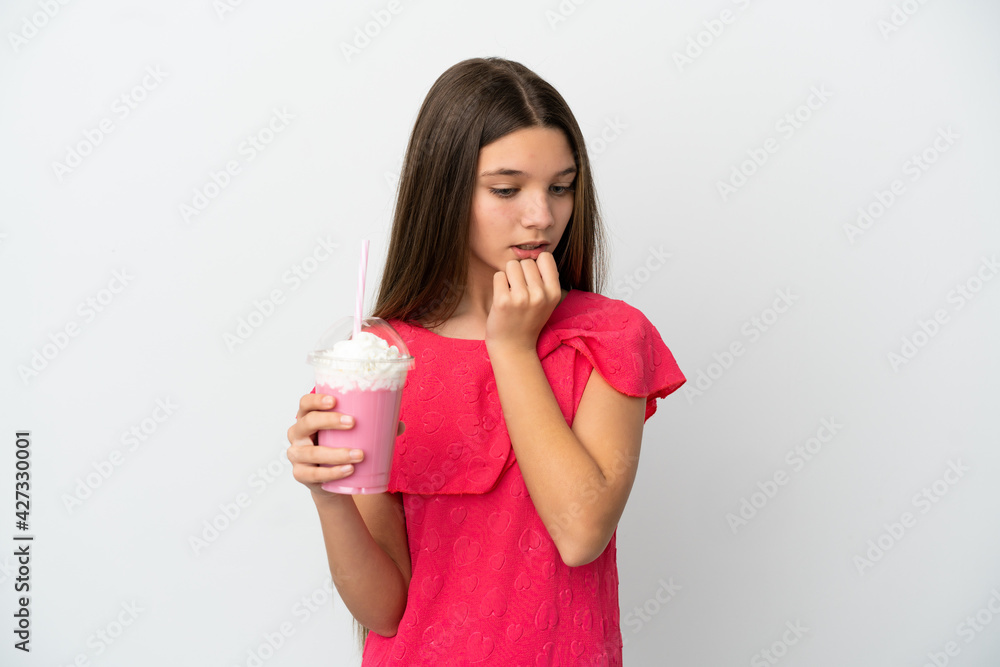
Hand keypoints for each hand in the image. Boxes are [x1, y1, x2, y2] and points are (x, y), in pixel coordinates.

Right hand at [286, 392, 404, 499]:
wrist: (330, 478)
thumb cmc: (339, 445)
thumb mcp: (350, 433)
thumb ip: (373, 426)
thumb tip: (399, 424)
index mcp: (307, 417)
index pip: (305, 403)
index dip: (316, 400)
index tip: (334, 400)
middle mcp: (296, 433)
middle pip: (307, 423)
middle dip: (329, 421)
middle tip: (353, 423)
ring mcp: (296, 454)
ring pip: (312, 452)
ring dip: (337, 453)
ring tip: (359, 455)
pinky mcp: (300, 474)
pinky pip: (313, 474)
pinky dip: (332, 472)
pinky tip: (348, 470)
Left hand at [485, 252, 561, 353]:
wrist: (514, 346)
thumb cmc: (528, 319)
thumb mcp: (547, 301)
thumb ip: (546, 278)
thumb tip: (538, 250)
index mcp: (554, 292)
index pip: (545, 257)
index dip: (536, 265)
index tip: (532, 279)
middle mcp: (540, 294)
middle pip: (526, 261)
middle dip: (520, 272)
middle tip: (520, 291)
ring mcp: (522, 298)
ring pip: (511, 265)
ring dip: (508, 276)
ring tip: (511, 293)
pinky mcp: (503, 301)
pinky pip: (499, 275)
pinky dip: (498, 284)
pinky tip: (503, 298)